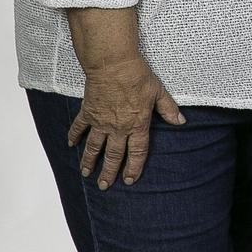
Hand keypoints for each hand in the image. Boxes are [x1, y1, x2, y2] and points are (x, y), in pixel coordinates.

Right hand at [67, 56, 183, 189]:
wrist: (113, 65)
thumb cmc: (138, 77)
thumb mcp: (158, 92)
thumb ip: (168, 109)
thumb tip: (181, 122)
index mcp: (137, 125)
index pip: (137, 152)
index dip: (133, 167)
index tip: (129, 180)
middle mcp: (117, 127)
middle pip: (113, 155)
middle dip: (109, 172)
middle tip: (105, 186)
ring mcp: (100, 122)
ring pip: (94, 147)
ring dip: (89, 161)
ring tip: (86, 174)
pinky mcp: (88, 112)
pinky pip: (79, 127)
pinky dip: (74, 136)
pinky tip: (70, 145)